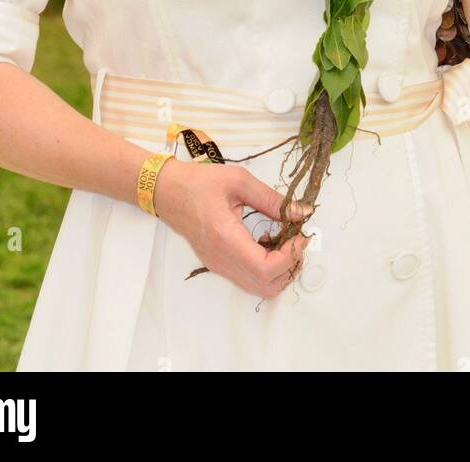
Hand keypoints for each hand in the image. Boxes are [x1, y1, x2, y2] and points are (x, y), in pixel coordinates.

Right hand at [154, 158, 310, 298]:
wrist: (167, 192)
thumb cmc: (198, 182)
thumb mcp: (239, 181)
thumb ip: (272, 200)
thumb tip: (302, 213)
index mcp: (225, 238)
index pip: (266, 268)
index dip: (291, 256)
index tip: (300, 234)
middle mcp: (222, 260)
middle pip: (266, 286)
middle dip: (290, 266)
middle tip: (297, 239)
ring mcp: (219, 266)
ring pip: (259, 287)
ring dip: (280, 270)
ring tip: (284, 240)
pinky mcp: (218, 265)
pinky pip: (249, 279)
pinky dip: (267, 269)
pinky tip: (268, 243)